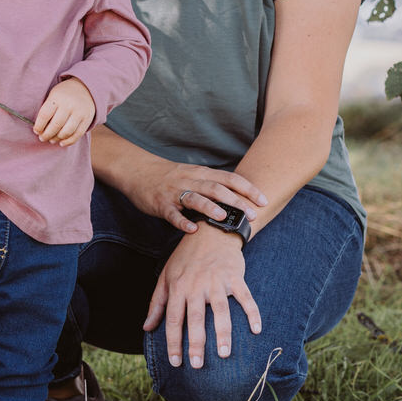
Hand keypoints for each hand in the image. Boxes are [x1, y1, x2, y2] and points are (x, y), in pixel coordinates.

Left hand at [33, 77, 94, 145]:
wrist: (85, 88)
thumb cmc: (63, 95)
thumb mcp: (53, 96)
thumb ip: (47, 110)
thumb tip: (40, 130)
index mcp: (57, 98)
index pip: (45, 115)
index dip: (39, 126)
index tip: (36, 131)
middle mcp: (69, 105)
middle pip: (56, 125)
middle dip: (47, 135)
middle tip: (42, 138)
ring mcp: (79, 113)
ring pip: (67, 132)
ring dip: (57, 139)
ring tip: (52, 140)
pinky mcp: (87, 119)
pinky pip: (77, 134)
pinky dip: (68, 141)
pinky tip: (62, 142)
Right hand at [122, 153, 268, 233]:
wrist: (138, 171)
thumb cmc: (171, 176)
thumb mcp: (194, 175)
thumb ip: (214, 185)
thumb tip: (240, 199)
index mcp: (202, 174)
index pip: (230, 179)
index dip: (248, 189)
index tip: (264, 201)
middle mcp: (191, 181)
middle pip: (217, 189)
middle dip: (235, 201)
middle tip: (251, 215)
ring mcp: (175, 192)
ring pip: (195, 198)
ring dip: (210, 207)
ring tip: (222, 218)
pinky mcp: (161, 204)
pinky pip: (172, 214)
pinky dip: (182, 222)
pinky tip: (192, 230)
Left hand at [143, 226, 261, 368]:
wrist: (210, 231)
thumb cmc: (185, 258)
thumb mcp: (165, 276)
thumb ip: (156, 304)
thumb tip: (146, 327)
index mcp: (177, 287)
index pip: (172, 319)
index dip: (173, 342)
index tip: (175, 362)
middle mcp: (196, 286)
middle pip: (195, 319)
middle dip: (195, 343)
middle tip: (197, 365)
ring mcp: (216, 281)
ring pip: (220, 311)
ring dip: (222, 333)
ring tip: (223, 354)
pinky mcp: (234, 277)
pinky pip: (245, 297)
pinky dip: (252, 313)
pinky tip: (256, 330)